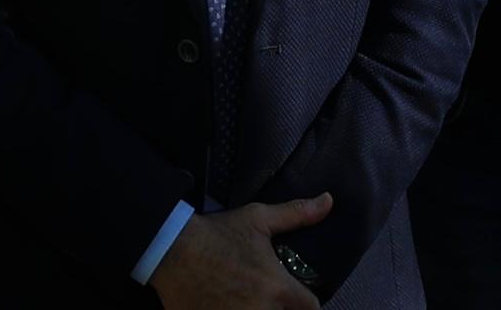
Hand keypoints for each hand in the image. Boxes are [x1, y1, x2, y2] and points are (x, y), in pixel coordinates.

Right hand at [150, 196, 333, 309]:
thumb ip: (296, 214)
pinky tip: (230, 305)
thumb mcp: (258, 218)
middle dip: (283, 309)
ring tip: (251, 300)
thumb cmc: (217, 234)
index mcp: (277, 287)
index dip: (308, 303)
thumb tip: (328, 201)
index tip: (300, 297)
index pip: (310, 308)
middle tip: (272, 297)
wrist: (172, 250)